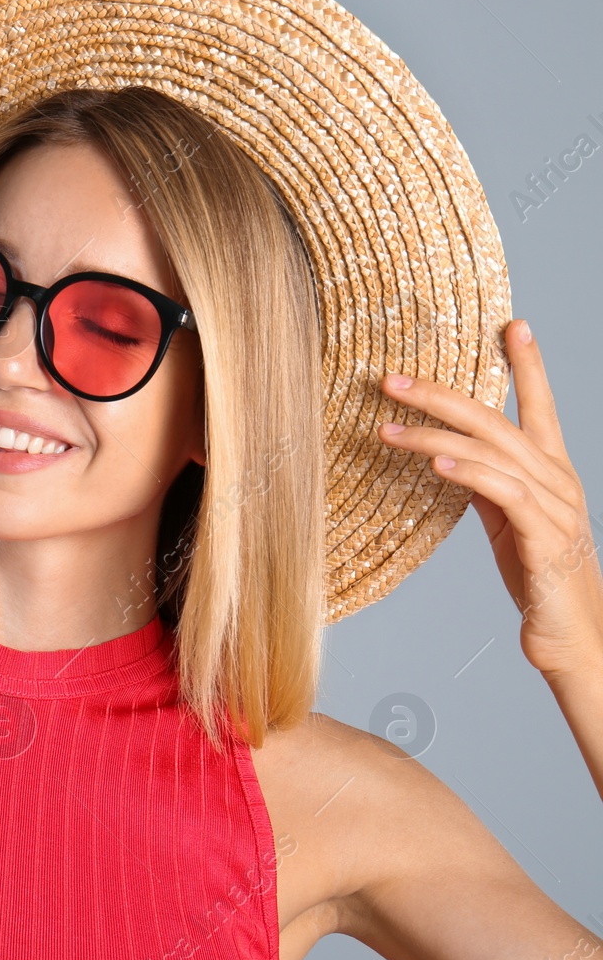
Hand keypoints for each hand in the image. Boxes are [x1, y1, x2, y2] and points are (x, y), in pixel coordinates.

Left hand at [376, 319, 602, 678]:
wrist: (572, 636)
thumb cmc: (538, 576)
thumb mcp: (507, 521)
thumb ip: (487, 485)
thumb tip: (450, 454)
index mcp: (550, 470)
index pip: (539, 405)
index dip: (527, 364)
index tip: (510, 324)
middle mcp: (557, 479)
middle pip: (497, 420)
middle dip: (442, 394)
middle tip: (391, 378)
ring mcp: (554, 507)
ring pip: (492, 453)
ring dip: (434, 435)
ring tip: (387, 424)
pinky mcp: (544, 539)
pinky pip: (504, 495)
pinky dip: (468, 473)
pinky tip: (437, 463)